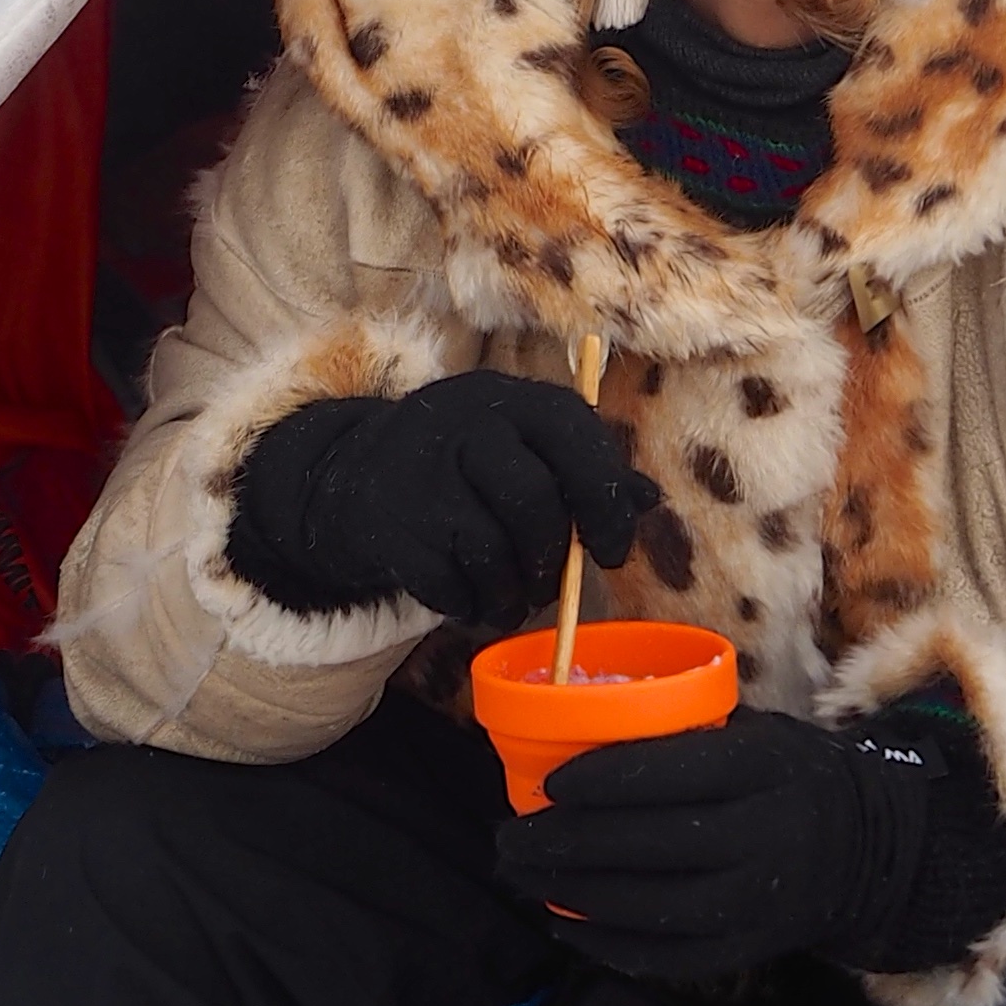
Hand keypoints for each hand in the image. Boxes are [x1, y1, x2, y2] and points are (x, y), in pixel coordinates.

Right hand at [228, 375, 660, 630]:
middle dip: (551, 559)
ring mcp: (426, 475)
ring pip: (492, 552)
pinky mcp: (394, 526)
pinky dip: (469, 605)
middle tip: (552, 583)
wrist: (358, 475)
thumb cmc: (468, 465)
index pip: (576, 436)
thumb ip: (585, 469)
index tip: (610, 551)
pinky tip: (468, 595)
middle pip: (533, 502)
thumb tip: (648, 500)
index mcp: (515, 399)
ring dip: (512, 593)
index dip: (603, 500)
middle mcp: (468, 425)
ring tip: (512, 596)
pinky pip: (450, 585)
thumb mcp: (524, 446)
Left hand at [489, 699, 1005, 982]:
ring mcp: (757, 902)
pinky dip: (609, 945)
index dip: (601, 780)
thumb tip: (580, 737)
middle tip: (509, 839)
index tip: (548, 783)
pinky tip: (565, 924)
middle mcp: (764, 837)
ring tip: (523, 877)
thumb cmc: (787, 776)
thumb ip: (685, 736)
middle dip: (566, 844)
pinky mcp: (749, 949)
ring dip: (573, 895)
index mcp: (763, 769)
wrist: (867, 851)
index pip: (671, 773)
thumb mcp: (756, 732)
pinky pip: (668, 956)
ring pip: (651, 906)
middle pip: (648, 844)